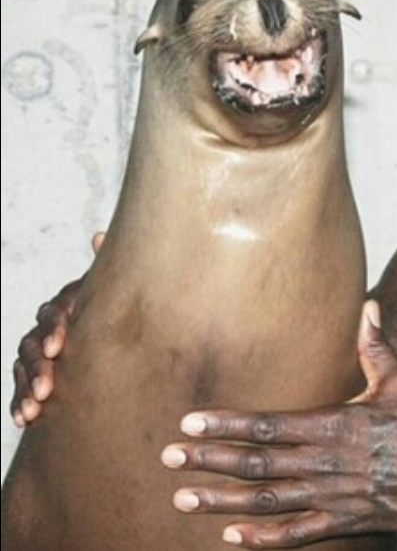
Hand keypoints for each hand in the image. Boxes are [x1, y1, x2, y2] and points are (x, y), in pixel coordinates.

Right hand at [10, 233, 98, 425]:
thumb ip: (108, 267)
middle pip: (32, 345)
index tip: (57, 348)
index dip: (53, 329)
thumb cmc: (118, 307)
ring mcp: (36, 351)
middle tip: (47, 389)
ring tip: (35, 409)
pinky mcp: (34, 374)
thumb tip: (99, 236)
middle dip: (38, 368)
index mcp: (66, 305)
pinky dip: (19, 403)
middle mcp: (46, 326)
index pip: (53, 313)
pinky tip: (23, 420)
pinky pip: (21, 389)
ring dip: (26, 389)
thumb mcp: (117, 289)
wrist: (116, 332)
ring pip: (24, 368)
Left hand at [160, 300, 396, 547]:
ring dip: (222, 502)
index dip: (226, 424)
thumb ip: (375, 346)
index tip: (190, 424)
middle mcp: (328, 462)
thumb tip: (369, 305)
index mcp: (336, 424)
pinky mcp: (349, 521)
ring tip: (184, 499)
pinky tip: (232, 537)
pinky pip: (298, 535)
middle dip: (208, 461)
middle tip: (168, 459)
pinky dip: (263, 539)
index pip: (268, 425)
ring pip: (267, 501)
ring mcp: (335, 496)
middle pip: (256, 464)